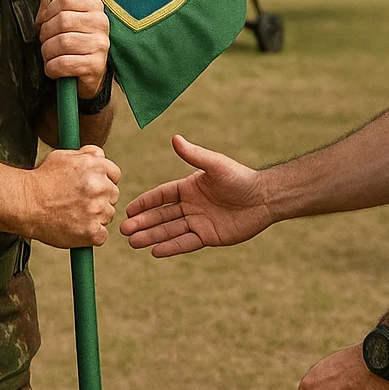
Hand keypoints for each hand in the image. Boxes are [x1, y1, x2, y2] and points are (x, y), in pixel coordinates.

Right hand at [24, 145, 120, 247]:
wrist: (24, 204)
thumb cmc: (41, 180)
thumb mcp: (63, 156)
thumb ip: (87, 154)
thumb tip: (101, 156)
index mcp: (95, 166)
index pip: (115, 175)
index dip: (104, 181)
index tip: (93, 187)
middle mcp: (99, 187)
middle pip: (113, 195)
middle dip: (100, 198)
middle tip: (79, 202)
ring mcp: (96, 210)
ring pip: (108, 215)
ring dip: (95, 216)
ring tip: (74, 214)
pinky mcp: (91, 232)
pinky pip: (102, 235)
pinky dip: (91, 234)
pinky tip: (75, 227)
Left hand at [35, 0, 110, 100]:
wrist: (85, 75)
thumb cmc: (69, 38)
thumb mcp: (57, 11)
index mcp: (94, 4)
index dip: (48, 12)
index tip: (47, 21)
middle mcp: (103, 22)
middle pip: (61, 21)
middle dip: (45, 35)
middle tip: (47, 42)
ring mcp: (102, 45)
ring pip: (61, 43)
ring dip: (47, 53)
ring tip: (51, 55)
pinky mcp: (97, 66)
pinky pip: (64, 63)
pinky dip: (52, 68)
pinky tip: (56, 69)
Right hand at [121, 134, 272, 256]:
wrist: (264, 199)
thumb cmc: (240, 178)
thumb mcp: (215, 165)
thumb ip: (194, 155)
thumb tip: (175, 138)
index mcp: (188, 187)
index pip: (161, 196)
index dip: (145, 203)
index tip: (129, 210)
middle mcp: (190, 205)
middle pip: (161, 215)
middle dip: (143, 223)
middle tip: (124, 231)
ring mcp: (198, 221)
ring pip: (170, 230)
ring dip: (152, 236)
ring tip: (133, 242)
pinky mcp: (208, 236)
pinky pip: (185, 242)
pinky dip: (171, 246)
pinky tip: (155, 251)